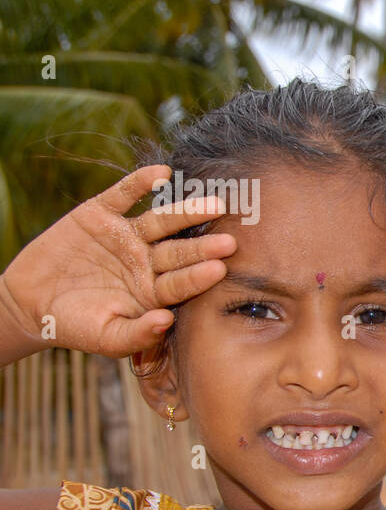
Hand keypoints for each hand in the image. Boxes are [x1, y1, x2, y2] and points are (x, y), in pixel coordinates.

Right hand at [0, 166, 236, 358]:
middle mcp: (147, 261)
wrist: (31, 301)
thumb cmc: (75, 326)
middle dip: (203, 246)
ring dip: (187, 212)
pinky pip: (123, 194)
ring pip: (162, 221)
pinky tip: (161, 172)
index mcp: (154, 291)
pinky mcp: (101, 213)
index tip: (219, 269)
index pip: (182, 283)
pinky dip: (139, 182)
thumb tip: (166, 321)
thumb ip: (137, 333)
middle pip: (180, 251)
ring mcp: (127, 236)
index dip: (198, 276)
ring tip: (213, 204)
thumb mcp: (105, 337)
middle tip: (231, 241)